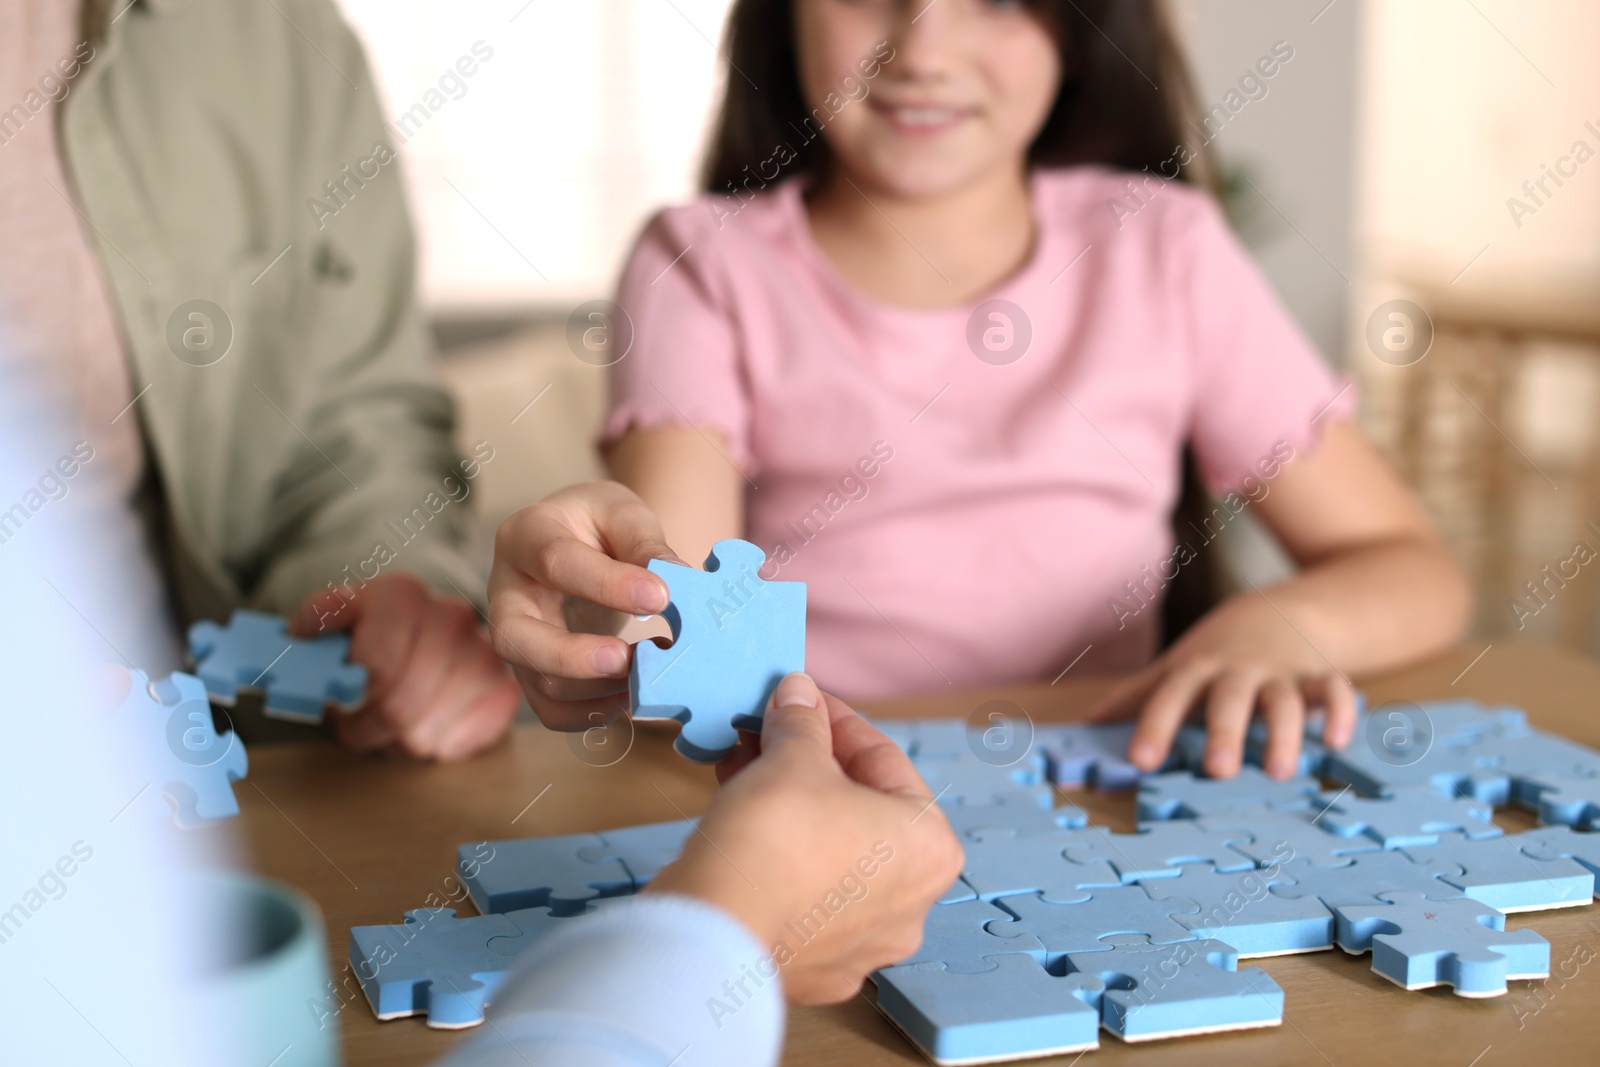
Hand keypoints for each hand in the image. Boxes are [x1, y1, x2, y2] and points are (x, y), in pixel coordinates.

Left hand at [289, 573, 520, 760]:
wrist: (425, 627)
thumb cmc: (372, 631)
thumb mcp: (336, 617)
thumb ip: (316, 620)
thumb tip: (300, 633)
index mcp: (401, 594)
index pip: (377, 669)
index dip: (352, 701)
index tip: (341, 706)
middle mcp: (450, 616)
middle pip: (399, 708)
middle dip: (368, 729)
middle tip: (357, 727)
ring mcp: (483, 653)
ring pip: (424, 735)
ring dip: (397, 743)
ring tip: (390, 726)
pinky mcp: (503, 688)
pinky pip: (460, 743)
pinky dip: (435, 747)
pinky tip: (425, 727)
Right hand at [487, 481, 684, 731]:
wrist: (583, 543)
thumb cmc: (599, 525)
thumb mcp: (623, 514)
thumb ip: (644, 542)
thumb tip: (675, 578)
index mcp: (525, 536)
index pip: (556, 561)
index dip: (608, 584)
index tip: (661, 596)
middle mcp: (506, 592)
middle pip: (514, 637)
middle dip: (572, 658)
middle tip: (628, 661)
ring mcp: (516, 639)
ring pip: (538, 682)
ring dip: (598, 687)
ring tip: (646, 668)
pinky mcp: (533, 674)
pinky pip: (553, 711)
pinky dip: (595, 712)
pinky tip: (631, 692)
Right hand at [646, 674, 963, 1004]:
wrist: (714, 932)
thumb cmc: (773, 841)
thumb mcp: (791, 758)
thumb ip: (802, 721)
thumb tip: (799, 694)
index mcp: (930, 849)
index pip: (884, 759)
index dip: (833, 719)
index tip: (800, 699)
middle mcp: (910, 904)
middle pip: (857, 808)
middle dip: (806, 763)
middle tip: (766, 733)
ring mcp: (864, 943)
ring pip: (829, 852)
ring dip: (789, 805)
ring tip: (741, 769)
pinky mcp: (815, 965)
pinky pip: (803, 894)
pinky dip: (779, 856)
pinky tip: (740, 822)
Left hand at [1088, 594, 1357, 779]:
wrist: (1276, 611)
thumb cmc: (1215, 654)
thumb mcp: (1173, 669)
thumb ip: (1136, 696)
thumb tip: (1087, 722)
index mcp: (1196, 671)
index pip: (1170, 697)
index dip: (1155, 728)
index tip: (1140, 761)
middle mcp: (1237, 672)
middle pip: (1230, 698)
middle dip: (1226, 732)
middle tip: (1219, 771)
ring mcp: (1281, 674)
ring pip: (1285, 700)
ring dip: (1284, 733)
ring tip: (1278, 772)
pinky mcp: (1319, 676)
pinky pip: (1335, 690)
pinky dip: (1340, 711)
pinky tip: (1336, 740)